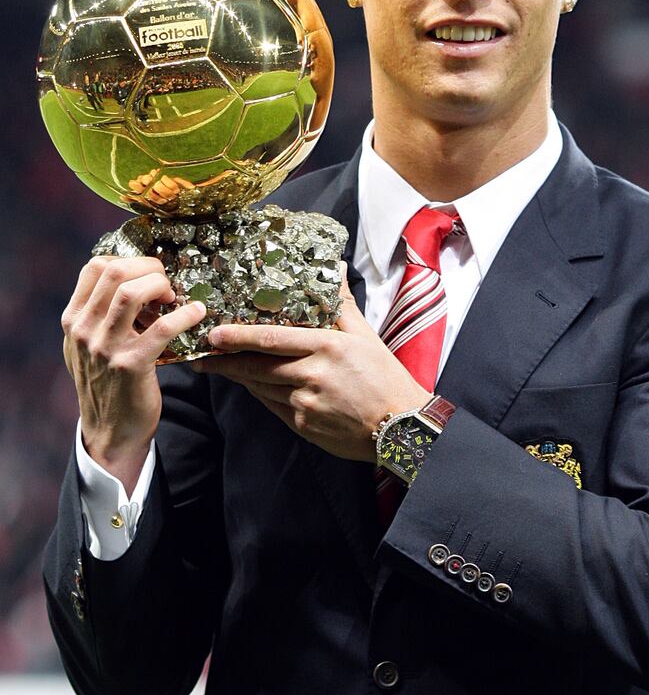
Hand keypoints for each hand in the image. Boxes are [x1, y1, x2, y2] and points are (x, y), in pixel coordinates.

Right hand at [62, 256, 206, 492]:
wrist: (110, 430)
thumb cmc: (107, 382)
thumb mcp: (89, 344)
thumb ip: (99, 313)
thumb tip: (130, 277)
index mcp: (74, 319)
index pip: (96, 267)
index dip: (129, 260)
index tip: (149, 272)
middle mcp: (84, 330)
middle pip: (115, 272)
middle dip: (149, 268)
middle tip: (166, 282)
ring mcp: (105, 347)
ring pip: (133, 293)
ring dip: (162, 286)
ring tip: (175, 297)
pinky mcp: (131, 365)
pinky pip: (162, 328)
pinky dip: (185, 315)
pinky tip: (197, 314)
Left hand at [191, 269, 429, 461]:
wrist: (400, 426)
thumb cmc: (385, 376)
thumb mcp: (365, 335)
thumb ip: (342, 303)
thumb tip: (335, 269)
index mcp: (327, 347)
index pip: (272, 340)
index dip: (238, 337)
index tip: (214, 334)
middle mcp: (311, 375)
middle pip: (257, 366)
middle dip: (226, 360)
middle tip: (202, 353)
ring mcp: (305, 403)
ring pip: (261, 387)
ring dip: (238, 377)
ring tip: (216, 367)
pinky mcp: (303, 425)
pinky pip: (272, 406)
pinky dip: (259, 394)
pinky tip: (250, 385)